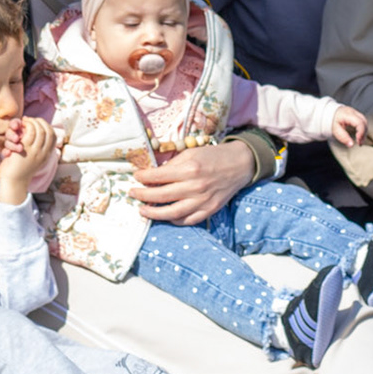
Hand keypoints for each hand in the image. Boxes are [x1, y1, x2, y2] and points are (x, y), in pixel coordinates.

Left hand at [0, 117, 55, 204]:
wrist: (13, 183)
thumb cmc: (19, 171)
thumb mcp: (33, 161)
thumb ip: (36, 150)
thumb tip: (35, 138)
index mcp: (47, 155)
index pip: (53, 136)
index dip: (46, 126)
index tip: (37, 123)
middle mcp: (43, 153)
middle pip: (48, 130)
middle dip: (40, 121)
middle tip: (29, 120)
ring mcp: (36, 151)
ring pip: (40, 129)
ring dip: (32, 122)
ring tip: (24, 121)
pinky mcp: (26, 149)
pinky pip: (30, 131)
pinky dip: (26, 125)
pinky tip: (19, 126)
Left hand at [131, 139, 253, 224]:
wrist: (240, 164)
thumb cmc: (213, 156)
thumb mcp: (191, 153)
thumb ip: (173, 165)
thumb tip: (153, 174)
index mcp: (189, 168)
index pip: (158, 176)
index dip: (143, 177)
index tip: (135, 177)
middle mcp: (195, 186)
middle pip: (161, 196)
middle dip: (142, 195)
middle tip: (132, 194)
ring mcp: (203, 201)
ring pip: (172, 213)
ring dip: (153, 213)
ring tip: (142, 210)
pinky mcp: (209, 210)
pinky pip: (188, 220)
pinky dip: (174, 220)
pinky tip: (165, 216)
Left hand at [330, 105, 366, 146]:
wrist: (329, 113)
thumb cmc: (332, 121)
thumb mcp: (335, 130)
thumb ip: (343, 137)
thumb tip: (351, 145)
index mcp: (347, 114)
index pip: (359, 122)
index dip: (361, 132)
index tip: (358, 141)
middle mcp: (353, 112)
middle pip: (364, 122)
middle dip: (363, 133)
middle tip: (359, 143)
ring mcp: (356, 113)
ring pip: (365, 122)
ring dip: (364, 132)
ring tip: (359, 142)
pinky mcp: (357, 115)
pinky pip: (363, 122)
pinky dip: (363, 130)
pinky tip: (359, 137)